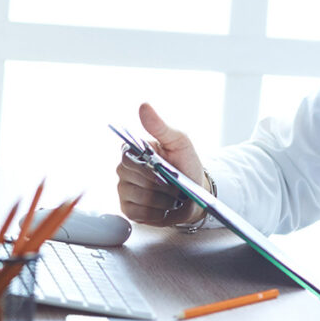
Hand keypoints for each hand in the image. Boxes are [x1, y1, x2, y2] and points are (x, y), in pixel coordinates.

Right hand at [116, 103, 208, 225]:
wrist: (195, 193)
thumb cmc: (186, 165)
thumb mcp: (179, 142)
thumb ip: (161, 126)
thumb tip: (144, 106)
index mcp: (132, 151)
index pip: (128, 158)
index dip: (148, 167)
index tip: (164, 169)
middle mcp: (124, 170)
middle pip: (134, 180)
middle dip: (161, 185)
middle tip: (175, 184)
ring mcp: (125, 191)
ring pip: (139, 198)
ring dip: (162, 200)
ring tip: (173, 196)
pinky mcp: (130, 210)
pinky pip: (139, 214)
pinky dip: (156, 213)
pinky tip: (165, 208)